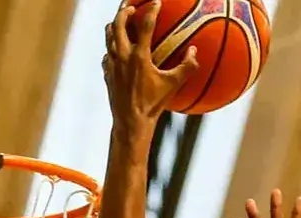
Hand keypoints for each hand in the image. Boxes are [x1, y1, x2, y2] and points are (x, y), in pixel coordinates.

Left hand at [103, 3, 198, 134]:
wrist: (130, 122)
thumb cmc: (154, 104)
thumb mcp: (174, 85)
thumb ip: (187, 67)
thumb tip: (194, 51)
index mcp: (139, 56)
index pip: (144, 25)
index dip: (151, 10)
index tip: (156, 2)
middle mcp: (122, 56)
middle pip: (118, 24)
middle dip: (124, 11)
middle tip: (131, 5)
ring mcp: (111, 64)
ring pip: (108, 36)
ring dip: (114, 25)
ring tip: (120, 20)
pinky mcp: (106, 73)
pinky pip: (106, 55)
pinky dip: (111, 48)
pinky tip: (115, 51)